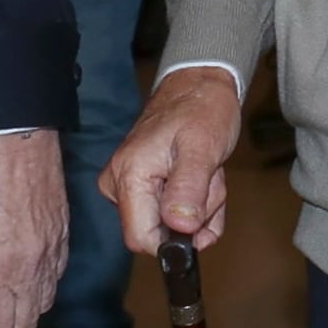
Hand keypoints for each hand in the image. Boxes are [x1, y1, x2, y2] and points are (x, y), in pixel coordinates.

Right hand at [101, 67, 244, 255]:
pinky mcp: (142, 186)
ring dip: (201, 205)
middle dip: (194, 215)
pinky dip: (196, 202)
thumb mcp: (202, 147)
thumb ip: (189, 188)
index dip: (174, 241)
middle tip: (208, 179)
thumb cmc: (202, 110)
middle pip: (160, 232)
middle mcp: (119, 184)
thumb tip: (180, 227)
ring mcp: (129, 185)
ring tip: (206, 171)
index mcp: (128, 175)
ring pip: (171, 225)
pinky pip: (174, 214)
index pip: (140, 238)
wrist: (200, 86)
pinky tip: (202, 177)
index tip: (200, 217)